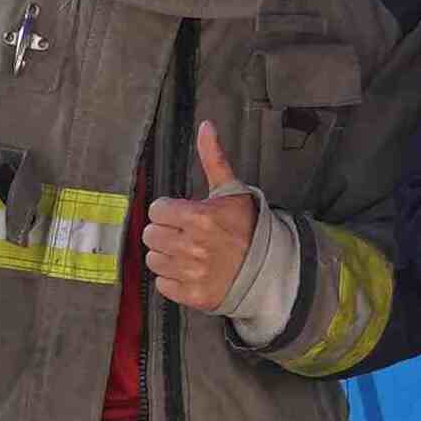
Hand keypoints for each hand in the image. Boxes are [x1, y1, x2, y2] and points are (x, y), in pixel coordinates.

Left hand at [144, 122, 262, 309]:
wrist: (269, 267)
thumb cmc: (246, 226)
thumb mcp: (230, 190)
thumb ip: (213, 158)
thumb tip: (205, 125)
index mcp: (200, 217)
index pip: (156, 210)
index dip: (168, 210)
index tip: (182, 214)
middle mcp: (193, 246)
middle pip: (150, 235)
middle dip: (164, 232)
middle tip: (183, 233)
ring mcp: (192, 273)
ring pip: (153, 260)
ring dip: (166, 256)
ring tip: (186, 252)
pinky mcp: (193, 295)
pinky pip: (162, 285)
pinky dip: (172, 279)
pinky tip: (189, 271)